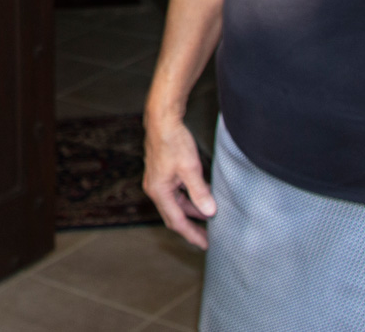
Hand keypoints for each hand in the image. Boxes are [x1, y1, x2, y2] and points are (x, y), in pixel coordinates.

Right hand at [142, 111, 215, 248]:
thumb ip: (200, 192)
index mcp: (159, 192)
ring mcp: (156, 181)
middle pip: (173, 216)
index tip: (206, 244)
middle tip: (208, 236)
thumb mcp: (190, 169)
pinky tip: (201, 196)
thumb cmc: (173, 141)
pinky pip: (175, 193)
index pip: (177, 222)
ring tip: (209, 215)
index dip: (192, 234)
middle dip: (191, 226)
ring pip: (175, 204)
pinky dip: (188, 198)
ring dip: (191, 211)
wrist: (162, 120)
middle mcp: (154, 189)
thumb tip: (210, 212)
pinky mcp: (161, 174)